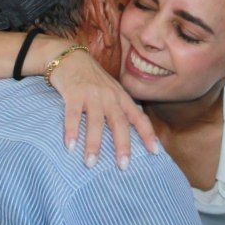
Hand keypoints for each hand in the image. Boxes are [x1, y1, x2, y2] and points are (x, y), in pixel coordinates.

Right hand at [48, 48, 157, 168]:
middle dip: (122, 145)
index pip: (139, 117)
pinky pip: (72, 115)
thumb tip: (128, 136)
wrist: (69, 57)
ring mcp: (92, 94)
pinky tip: (70, 147)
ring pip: (96, 122)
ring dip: (94, 144)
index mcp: (121, 97)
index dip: (148, 134)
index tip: (155, 152)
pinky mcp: (73, 93)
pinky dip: (71, 131)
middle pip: (119, 122)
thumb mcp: (110, 90)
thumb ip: (119, 108)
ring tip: (91, 163)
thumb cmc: (92, 79)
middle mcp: (109, 96)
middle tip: (123, 166)